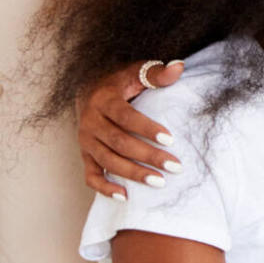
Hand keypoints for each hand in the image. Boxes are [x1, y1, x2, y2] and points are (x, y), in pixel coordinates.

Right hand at [77, 60, 184, 199]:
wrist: (89, 90)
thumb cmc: (120, 82)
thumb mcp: (136, 72)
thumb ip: (157, 73)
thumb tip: (179, 66)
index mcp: (104, 100)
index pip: (126, 117)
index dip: (147, 128)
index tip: (170, 139)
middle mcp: (90, 122)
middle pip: (119, 143)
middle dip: (147, 156)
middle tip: (174, 166)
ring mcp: (86, 141)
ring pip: (107, 161)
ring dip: (133, 174)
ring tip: (159, 182)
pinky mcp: (85, 155)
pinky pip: (91, 175)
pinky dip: (105, 188)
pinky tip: (125, 196)